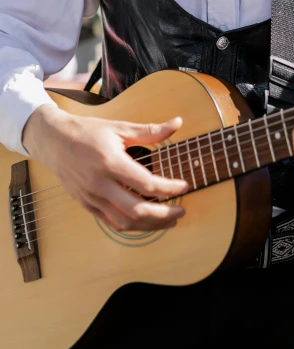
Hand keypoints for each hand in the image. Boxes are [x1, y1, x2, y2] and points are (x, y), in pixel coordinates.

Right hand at [22, 105, 188, 231]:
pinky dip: (132, 225)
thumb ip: (150, 131)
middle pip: (137, 210)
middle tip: (181, 211)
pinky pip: (112, 222)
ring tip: (169, 221)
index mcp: (110, 162)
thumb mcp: (119, 127)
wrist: (53, 141)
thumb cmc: (87, 132)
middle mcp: (100, 184)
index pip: (146, 183)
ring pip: (125, 221)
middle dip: (164, 215)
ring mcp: (92, 197)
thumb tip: (177, 122)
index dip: (169, 188)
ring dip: (150, 225)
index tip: (184, 186)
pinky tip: (146, 221)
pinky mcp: (86, 205)